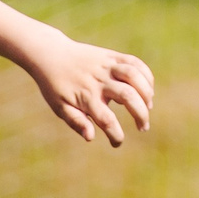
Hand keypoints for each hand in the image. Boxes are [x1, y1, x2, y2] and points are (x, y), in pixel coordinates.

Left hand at [25, 37, 153, 146]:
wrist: (50, 54)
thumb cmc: (55, 85)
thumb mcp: (60, 107)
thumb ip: (76, 122)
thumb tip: (91, 137)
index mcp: (86, 97)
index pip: (107, 120)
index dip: (116, 135)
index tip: (117, 143)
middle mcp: (98, 81)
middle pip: (128, 96)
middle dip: (141, 115)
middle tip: (143, 127)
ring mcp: (106, 66)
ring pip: (134, 76)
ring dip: (147, 93)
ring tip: (148, 106)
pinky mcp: (112, 56)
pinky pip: (135, 62)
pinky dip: (146, 75)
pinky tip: (148, 88)